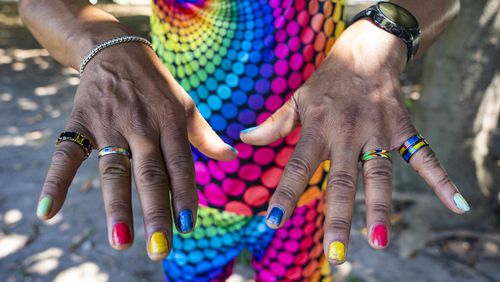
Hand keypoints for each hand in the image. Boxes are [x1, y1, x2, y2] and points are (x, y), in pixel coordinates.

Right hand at [35, 42, 236, 259]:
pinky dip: (55, 181)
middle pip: (150, 174)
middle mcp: (142, 126)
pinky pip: (66, 154)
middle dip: (156, 213)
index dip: (185, 195)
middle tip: (160, 248)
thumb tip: (232, 158)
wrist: (116, 50)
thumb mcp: (185, 105)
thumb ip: (205, 136)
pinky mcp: (80, 122)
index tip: (188, 226)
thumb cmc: (157, 86)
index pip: (181, 166)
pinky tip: (48, 211)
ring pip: (114, 169)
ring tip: (121, 242)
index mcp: (170, 122)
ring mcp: (110, 124)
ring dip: (117, 207)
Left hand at [240, 19, 469, 263]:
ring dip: (380, 208)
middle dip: (339, 217)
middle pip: (342, 181)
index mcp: (318, 128)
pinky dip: (441, 180)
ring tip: (379, 242)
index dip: (286, 194)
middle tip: (335, 253)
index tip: (273, 222)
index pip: (298, 166)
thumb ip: (274, 124)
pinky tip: (456, 204)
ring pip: (380, 175)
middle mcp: (348, 133)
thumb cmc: (327, 82)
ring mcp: (378, 132)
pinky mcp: (402, 129)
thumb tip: (244, 140)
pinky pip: (424, 157)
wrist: (367, 51)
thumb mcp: (298, 99)